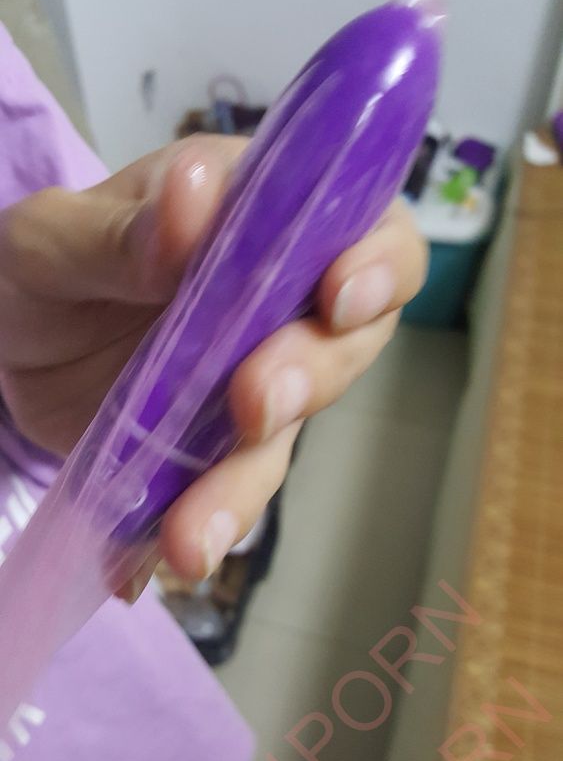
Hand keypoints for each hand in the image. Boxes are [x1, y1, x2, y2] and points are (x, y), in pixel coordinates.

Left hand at [0, 135, 426, 597]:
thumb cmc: (42, 268)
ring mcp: (248, 381)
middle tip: (253, 400)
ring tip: (193, 530)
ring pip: (285, 433)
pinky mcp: (214, 450)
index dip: (377, 262)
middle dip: (313, 373)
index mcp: (253, 219)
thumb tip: (194, 205)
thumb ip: (121, 228)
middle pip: (346, 339)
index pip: (358, 225)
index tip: (339, 295)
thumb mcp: (53, 239)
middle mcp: (272, 302)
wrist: (5, 348)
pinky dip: (203, 527)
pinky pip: (227, 492)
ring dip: (247, 481)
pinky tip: (168, 555)